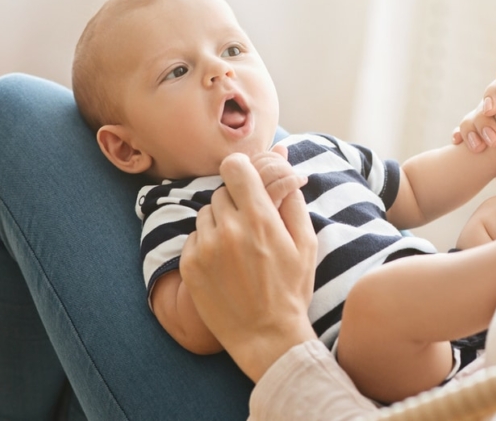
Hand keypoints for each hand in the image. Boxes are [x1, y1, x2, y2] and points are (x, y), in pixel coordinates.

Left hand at [180, 153, 317, 381]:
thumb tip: (284, 159)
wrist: (266, 336)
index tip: (247, 179)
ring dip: (221, 222)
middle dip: (236, 201)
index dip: (241, 168)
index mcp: (260, 219)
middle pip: (222, 191)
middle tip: (252, 225)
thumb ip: (292, 198)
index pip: (234, 167)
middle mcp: (228, 229)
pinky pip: (194, 237)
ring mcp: (205, 248)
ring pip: (206, 213)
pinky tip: (226, 265)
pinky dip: (208, 243)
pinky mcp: (189, 265)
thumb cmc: (292, 288)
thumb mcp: (306, 242)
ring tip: (239, 248)